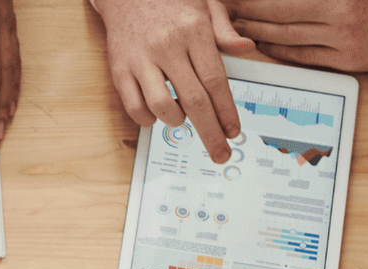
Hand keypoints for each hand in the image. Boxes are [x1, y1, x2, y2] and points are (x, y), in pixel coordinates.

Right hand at [90, 0, 251, 163]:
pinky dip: (147, 119)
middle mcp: (168, 47)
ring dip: (177, 121)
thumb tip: (247, 50)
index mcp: (193, 31)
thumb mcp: (205, 6)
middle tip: (220, 153)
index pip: (215, 81)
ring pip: (163, 106)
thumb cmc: (169, 1)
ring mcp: (141, 60)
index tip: (234, 131)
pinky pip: (134, 106)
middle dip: (210, 133)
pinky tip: (156, 114)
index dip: (227, 111)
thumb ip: (225, 31)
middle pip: (194, 101)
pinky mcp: (120, 70)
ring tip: (182, 119)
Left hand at [225, 0, 367, 70]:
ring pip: (286, 39)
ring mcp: (343, 42)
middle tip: (224, 9)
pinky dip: (279, 50)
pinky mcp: (348, 62)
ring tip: (235, 25)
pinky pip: (303, 57)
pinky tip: (263, 43)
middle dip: (246, 13)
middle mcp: (340, 17)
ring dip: (256, 32)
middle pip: (278, 17)